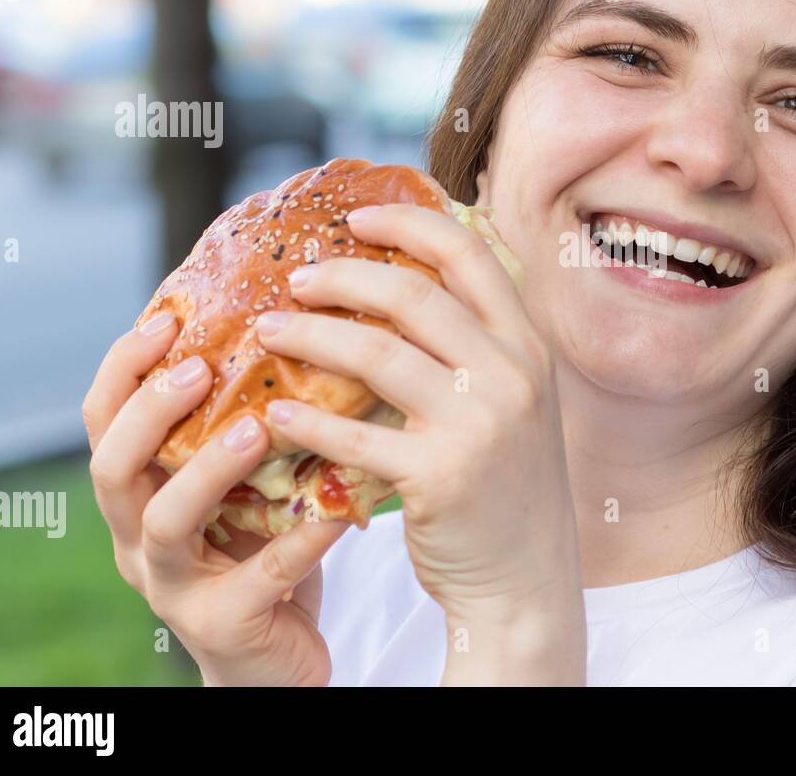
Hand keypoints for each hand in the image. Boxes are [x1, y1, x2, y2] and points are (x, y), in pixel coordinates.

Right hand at [83, 312, 349, 686]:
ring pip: (167, 521)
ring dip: (208, 469)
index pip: (104, 420)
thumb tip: (299, 329)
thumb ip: (250, 424)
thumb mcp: (246, 484)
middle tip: (198, 368)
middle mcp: (138, 538)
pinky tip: (337, 507)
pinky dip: (300, 538)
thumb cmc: (263, 551)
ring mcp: (174, 586)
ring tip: (256, 429)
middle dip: (149, 412)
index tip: (167, 318)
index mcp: (139, 492)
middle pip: (112, 466)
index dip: (124, 368)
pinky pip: (261, 576)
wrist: (276, 660)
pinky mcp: (221, 625)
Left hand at [253, 202, 585, 684]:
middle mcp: (512, 374)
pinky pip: (354, 434)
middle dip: (341, 276)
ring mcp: (479, 424)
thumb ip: (478, 346)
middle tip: (295, 279)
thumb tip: (403, 285)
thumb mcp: (516, 402)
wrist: (527, 577)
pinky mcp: (440, 476)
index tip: (355, 217)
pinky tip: (272, 414)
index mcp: (528, 345)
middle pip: (412, 295)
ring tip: (266, 332)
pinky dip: (304, 420)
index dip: (408, 224)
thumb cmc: (506, 484)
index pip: (470, 253)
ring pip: (375, 354)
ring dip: (309, 337)